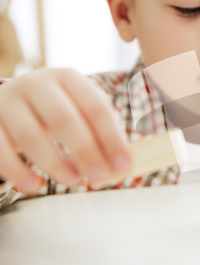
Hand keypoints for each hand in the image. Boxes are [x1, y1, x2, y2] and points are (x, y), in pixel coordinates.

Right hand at [0, 68, 130, 194]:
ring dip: (54, 163)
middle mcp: (36, 84)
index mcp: (68, 78)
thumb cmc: (56, 110)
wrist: (9, 102)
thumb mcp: (80, 109)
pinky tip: (35, 186)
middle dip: (85, 151)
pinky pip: (1, 151)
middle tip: (100, 177)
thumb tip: (123, 164)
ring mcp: (8, 102)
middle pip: (63, 119)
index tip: (123, 164)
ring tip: (72, 180)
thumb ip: (104, 132)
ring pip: (30, 136)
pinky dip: (18, 172)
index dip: (111, 138)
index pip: (95, 107)